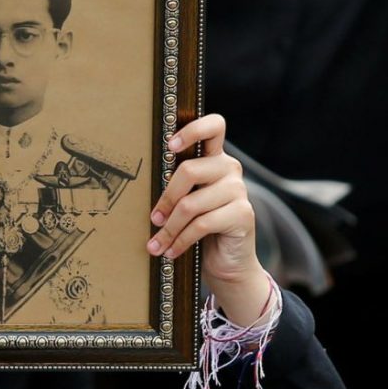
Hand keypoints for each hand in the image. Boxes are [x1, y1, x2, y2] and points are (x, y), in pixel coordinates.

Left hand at [147, 114, 269, 325]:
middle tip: (153, 219)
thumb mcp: (187, 201)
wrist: (228, 262)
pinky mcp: (243, 214)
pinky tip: (171, 251)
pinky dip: (181, 240)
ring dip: (169, 228)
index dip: (192, 130)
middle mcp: (230, 169)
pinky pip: (202, 224)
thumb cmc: (201, 228)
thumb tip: (143, 186)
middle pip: (189, 170)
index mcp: (215, 158)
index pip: (214, 126)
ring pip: (192, 204)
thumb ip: (177, 186)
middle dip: (166, 198)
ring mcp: (239, 190)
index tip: (169, 146)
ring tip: (156, 244)